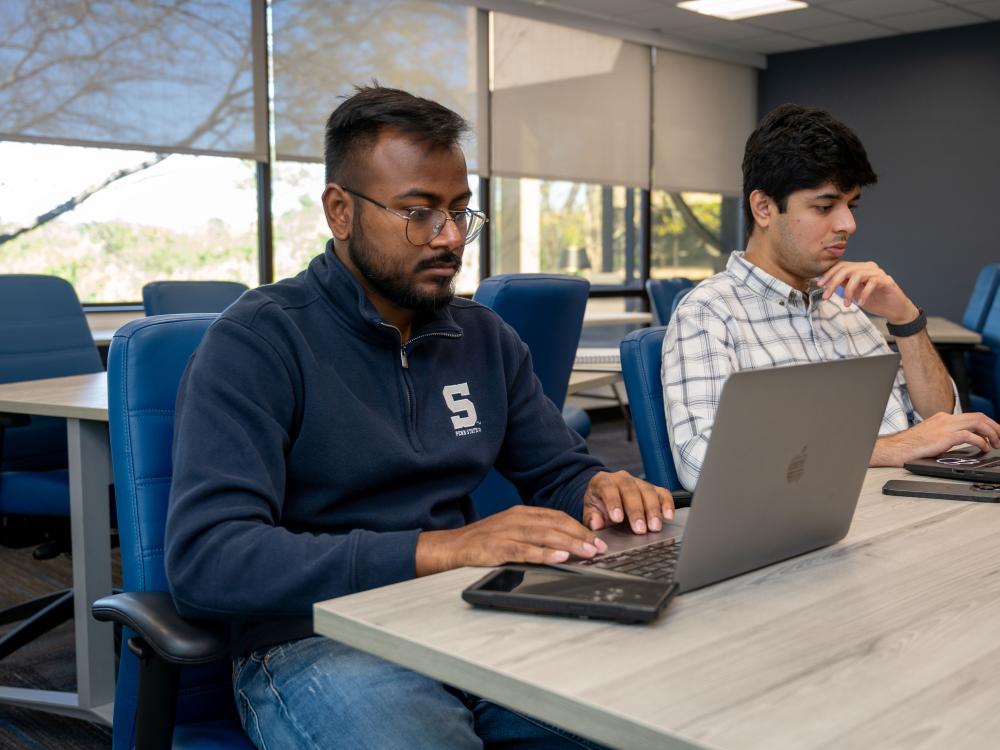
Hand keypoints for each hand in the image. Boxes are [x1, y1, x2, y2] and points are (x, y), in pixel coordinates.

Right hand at [415, 505, 606, 575]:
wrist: (451, 546)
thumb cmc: (483, 542)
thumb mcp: (511, 532)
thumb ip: (534, 534)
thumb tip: (564, 544)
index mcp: (522, 513)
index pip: (557, 517)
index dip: (579, 528)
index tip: (597, 539)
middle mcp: (516, 519)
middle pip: (555, 525)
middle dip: (581, 536)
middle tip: (600, 548)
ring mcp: (506, 532)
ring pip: (544, 536)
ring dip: (569, 544)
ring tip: (587, 552)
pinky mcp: (497, 547)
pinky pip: (525, 550)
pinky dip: (544, 554)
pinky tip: (559, 558)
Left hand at [582, 470, 674, 533]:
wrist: (606, 495)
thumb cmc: (598, 504)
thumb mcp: (589, 510)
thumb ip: (591, 518)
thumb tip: (596, 524)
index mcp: (603, 481)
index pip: (608, 488)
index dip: (614, 502)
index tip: (617, 519)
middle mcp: (622, 479)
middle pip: (631, 491)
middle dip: (636, 511)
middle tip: (640, 529)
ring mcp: (639, 482)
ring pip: (648, 492)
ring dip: (653, 510)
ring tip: (654, 527)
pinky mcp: (653, 489)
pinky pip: (663, 493)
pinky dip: (667, 504)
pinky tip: (668, 516)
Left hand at [817, 261, 917, 323]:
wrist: (894, 309)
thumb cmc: (874, 300)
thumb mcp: (854, 292)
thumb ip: (844, 285)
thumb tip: (828, 282)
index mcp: (860, 268)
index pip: (841, 266)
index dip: (829, 274)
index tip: (820, 285)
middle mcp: (868, 267)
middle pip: (846, 269)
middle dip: (833, 283)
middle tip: (826, 296)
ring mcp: (878, 273)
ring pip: (857, 275)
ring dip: (848, 291)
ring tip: (847, 304)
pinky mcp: (886, 281)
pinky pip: (871, 283)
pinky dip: (863, 294)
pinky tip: (860, 304)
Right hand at [872, 412, 999, 466]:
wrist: (898, 449)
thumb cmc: (911, 447)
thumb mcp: (933, 438)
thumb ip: (948, 437)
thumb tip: (965, 443)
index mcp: (943, 418)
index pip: (972, 416)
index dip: (987, 425)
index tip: (994, 434)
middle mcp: (946, 418)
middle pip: (979, 416)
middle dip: (994, 427)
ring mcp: (946, 426)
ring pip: (978, 422)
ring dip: (991, 433)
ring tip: (995, 444)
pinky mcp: (946, 436)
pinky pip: (971, 435)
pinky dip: (981, 442)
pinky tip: (983, 448)